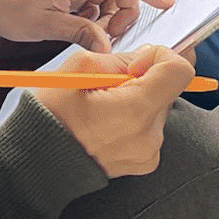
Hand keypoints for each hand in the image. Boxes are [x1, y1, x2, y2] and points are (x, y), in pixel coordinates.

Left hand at [0, 0, 173, 51]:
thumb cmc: (7, 9)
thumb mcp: (46, 27)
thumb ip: (81, 32)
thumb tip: (109, 45)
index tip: (168, 4)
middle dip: (124, 10)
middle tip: (109, 34)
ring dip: (107, 11)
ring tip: (89, 30)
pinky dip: (94, 9)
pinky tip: (78, 22)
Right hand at [35, 45, 194, 177]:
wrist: (38, 162)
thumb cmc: (51, 115)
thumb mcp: (77, 69)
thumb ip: (118, 59)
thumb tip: (144, 57)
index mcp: (135, 111)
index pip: (179, 70)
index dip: (161, 56)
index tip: (135, 62)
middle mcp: (149, 135)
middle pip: (168, 89)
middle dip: (144, 78)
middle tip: (109, 83)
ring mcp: (148, 152)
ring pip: (158, 106)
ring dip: (138, 97)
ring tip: (103, 104)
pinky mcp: (144, 162)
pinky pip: (150, 127)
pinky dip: (135, 117)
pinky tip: (107, 120)